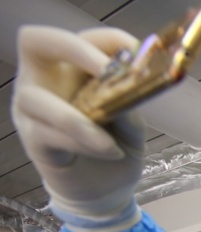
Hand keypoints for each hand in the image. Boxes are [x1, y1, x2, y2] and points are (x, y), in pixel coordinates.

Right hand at [12, 26, 144, 231]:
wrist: (104, 191)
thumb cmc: (115, 147)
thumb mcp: (131, 127)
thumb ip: (128, 106)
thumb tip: (127, 88)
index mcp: (73, 69)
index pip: (84, 38)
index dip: (108, 39)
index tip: (137, 52)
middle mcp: (44, 80)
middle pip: (36, 42)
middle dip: (74, 50)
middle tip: (108, 70)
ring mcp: (31, 108)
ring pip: (39, 99)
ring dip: (79, 120)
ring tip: (113, 143)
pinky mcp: (32, 139)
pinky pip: (48, 134)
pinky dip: (81, 143)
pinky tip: (109, 152)